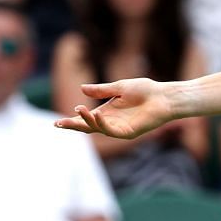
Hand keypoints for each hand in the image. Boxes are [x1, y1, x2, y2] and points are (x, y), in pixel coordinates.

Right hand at [58, 78, 176, 140]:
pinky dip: (102, 124)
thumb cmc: (145, 90)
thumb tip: (82, 89)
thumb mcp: (118, 87)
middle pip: (88, 127)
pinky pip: (112, 131)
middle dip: (74, 125)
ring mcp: (120, 128)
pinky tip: (96, 115)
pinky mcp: (129, 133)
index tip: (57, 122)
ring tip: (79, 110)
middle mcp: (111, 121)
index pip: (86, 118)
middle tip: (58, 123)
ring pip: (98, 129)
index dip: (73, 119)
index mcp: (107, 111)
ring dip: (87, 121)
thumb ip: (101, 90)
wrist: (164, 96)